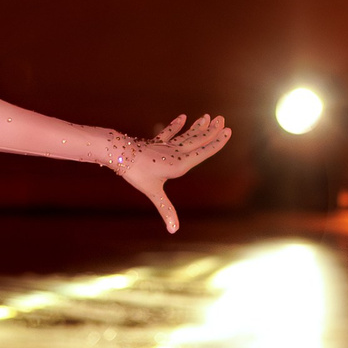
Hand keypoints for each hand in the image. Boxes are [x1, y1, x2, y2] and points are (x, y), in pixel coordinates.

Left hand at [111, 113, 231, 232]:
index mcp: (180, 164)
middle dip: (210, 130)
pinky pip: (168, 133)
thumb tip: (174, 231)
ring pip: (186, 135)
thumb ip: (166, 210)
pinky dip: (176, 125)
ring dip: (197, 127)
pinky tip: (183, 117)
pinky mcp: (155, 143)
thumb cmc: (137, 173)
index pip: (203, 151)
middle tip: (222, 119)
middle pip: (197, 140)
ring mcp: (165, 146)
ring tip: (207, 117)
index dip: (216, 142)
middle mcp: (176, 153)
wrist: (119, 154)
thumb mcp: (153, 193)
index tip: (228, 131)